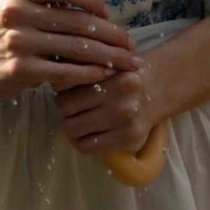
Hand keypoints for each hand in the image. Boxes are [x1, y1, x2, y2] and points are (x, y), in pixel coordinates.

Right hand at [0, 0, 141, 102]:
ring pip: (74, 48)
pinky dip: (88, 74)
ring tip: (126, 62)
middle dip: (110, 34)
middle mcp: (14, 13)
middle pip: (75, 21)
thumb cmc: (3, 33)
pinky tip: (104, 75)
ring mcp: (15, 41)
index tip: (107, 12)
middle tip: (130, 44)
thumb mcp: (21, 6)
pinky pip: (64, 71)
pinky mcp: (18, 69)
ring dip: (107, 56)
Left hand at [56, 53, 172, 156]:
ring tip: (76, 121)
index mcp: (113, 75)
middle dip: (64, 110)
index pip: (67, 88)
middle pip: (66, 110)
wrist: (157, 88)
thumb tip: (51, 82)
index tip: (64, 94)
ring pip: (74, 130)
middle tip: (69, 109)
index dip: (60, 93)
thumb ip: (80, 68)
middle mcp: (122, 98)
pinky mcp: (130, 139)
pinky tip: (84, 135)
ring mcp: (127, 121)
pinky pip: (89, 147)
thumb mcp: (104, 63)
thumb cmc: (121, 74)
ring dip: (70, 127)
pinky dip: (80, 142)